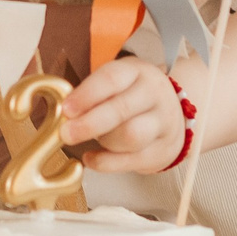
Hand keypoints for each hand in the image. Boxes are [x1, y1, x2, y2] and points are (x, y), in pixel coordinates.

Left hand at [61, 55, 185, 173]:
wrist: (173, 114)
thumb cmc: (131, 97)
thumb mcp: (117, 83)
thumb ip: (91, 94)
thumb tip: (63, 113)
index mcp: (137, 72)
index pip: (112, 79)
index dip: (87, 94)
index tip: (66, 109)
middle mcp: (154, 94)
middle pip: (122, 110)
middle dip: (90, 123)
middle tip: (66, 133)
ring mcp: (162, 122)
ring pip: (131, 136)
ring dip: (104, 142)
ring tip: (92, 141)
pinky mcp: (162, 149)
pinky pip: (131, 161)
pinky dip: (106, 163)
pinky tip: (91, 159)